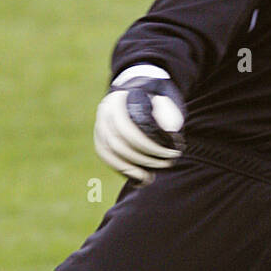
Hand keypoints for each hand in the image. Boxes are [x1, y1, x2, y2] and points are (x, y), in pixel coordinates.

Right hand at [93, 65, 184, 182]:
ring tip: (149, 177)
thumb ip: (167, 113)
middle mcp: (105, 110)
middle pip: (119, 143)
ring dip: (130, 168)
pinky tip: (135, 176)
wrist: (137, 93)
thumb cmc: (154, 99)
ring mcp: (99, 122)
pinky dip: (119, 167)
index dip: (151, 147)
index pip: (131, 130)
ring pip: (109, 151)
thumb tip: (169, 131)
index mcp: (121, 99)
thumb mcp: (164, 101)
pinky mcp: (98, 134)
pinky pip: (104, 154)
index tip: (171, 154)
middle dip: (144, 160)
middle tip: (164, 164)